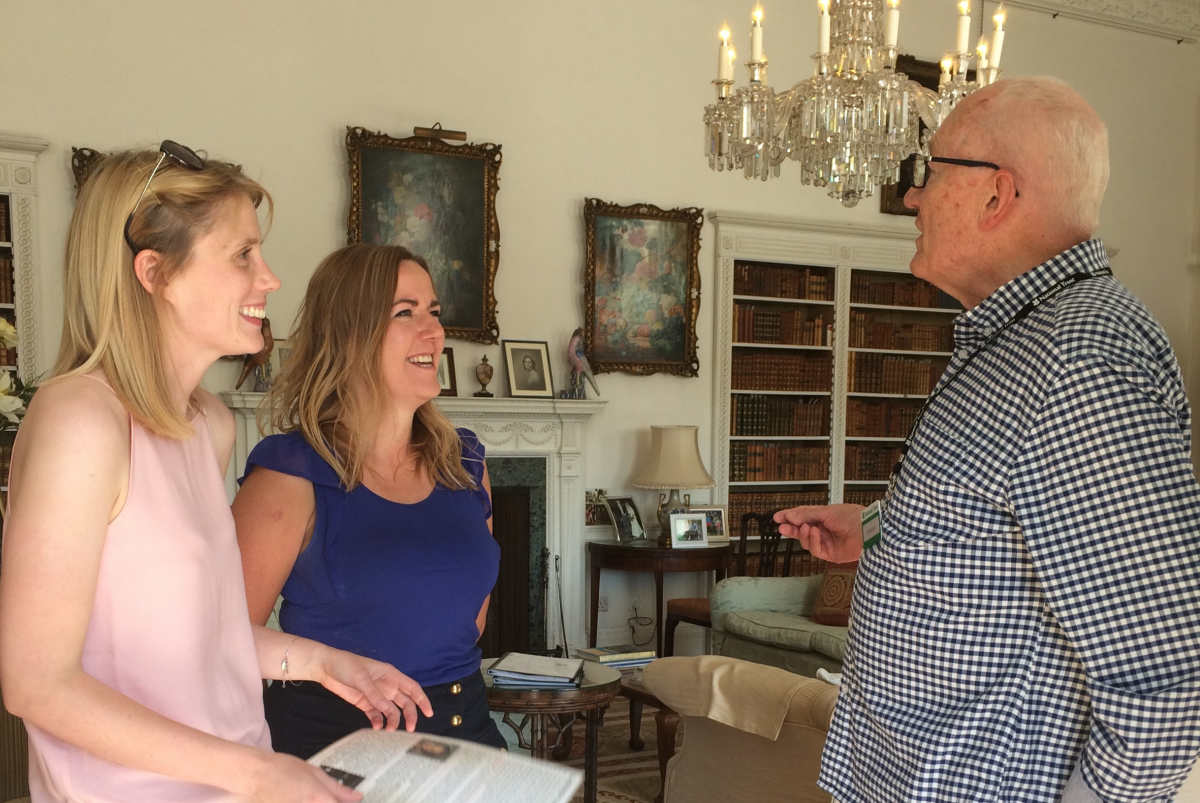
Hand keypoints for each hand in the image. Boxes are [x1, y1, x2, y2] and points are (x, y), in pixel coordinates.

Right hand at [241, 751, 362, 802]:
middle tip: (330, 797)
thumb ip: (337, 788)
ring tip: (315, 796)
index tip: (351, 801)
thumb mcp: (314, 772)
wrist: (253, 775)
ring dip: (321, 802)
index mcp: (318, 799)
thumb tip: (357, 797)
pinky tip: (303, 797)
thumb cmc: (283, 769)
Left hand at [314, 646, 432, 731]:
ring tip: (389, 731)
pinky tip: (376, 728)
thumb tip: (388, 710)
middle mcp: (387, 686)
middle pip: (404, 702)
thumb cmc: (346, 665)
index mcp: (391, 675)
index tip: (429, 713)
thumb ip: (375, 694)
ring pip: (391, 710)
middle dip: (409, 715)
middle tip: (410, 729)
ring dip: (393, 721)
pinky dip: (378, 722)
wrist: (325, 667)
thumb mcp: (361, 678)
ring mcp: (376, 695)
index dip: (422, 700)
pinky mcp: (365, 703)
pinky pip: (376, 715)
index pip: (412, 688)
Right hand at [774, 504, 864, 563]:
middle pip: (802, 531)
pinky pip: (816, 550)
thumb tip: (791, 516)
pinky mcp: (831, 554)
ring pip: (807, 542)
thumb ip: (807, 514)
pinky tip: (815, 533)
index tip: (778, 517)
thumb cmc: (853, 517)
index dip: (790, 516)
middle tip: (782, 527)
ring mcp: (827, 542)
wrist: (868, 531)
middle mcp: (825, 529)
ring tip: (806, 527)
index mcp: (825, 516)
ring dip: (804, 534)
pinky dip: (813, 542)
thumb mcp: (827, 511)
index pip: (804, 516)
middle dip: (792, 529)